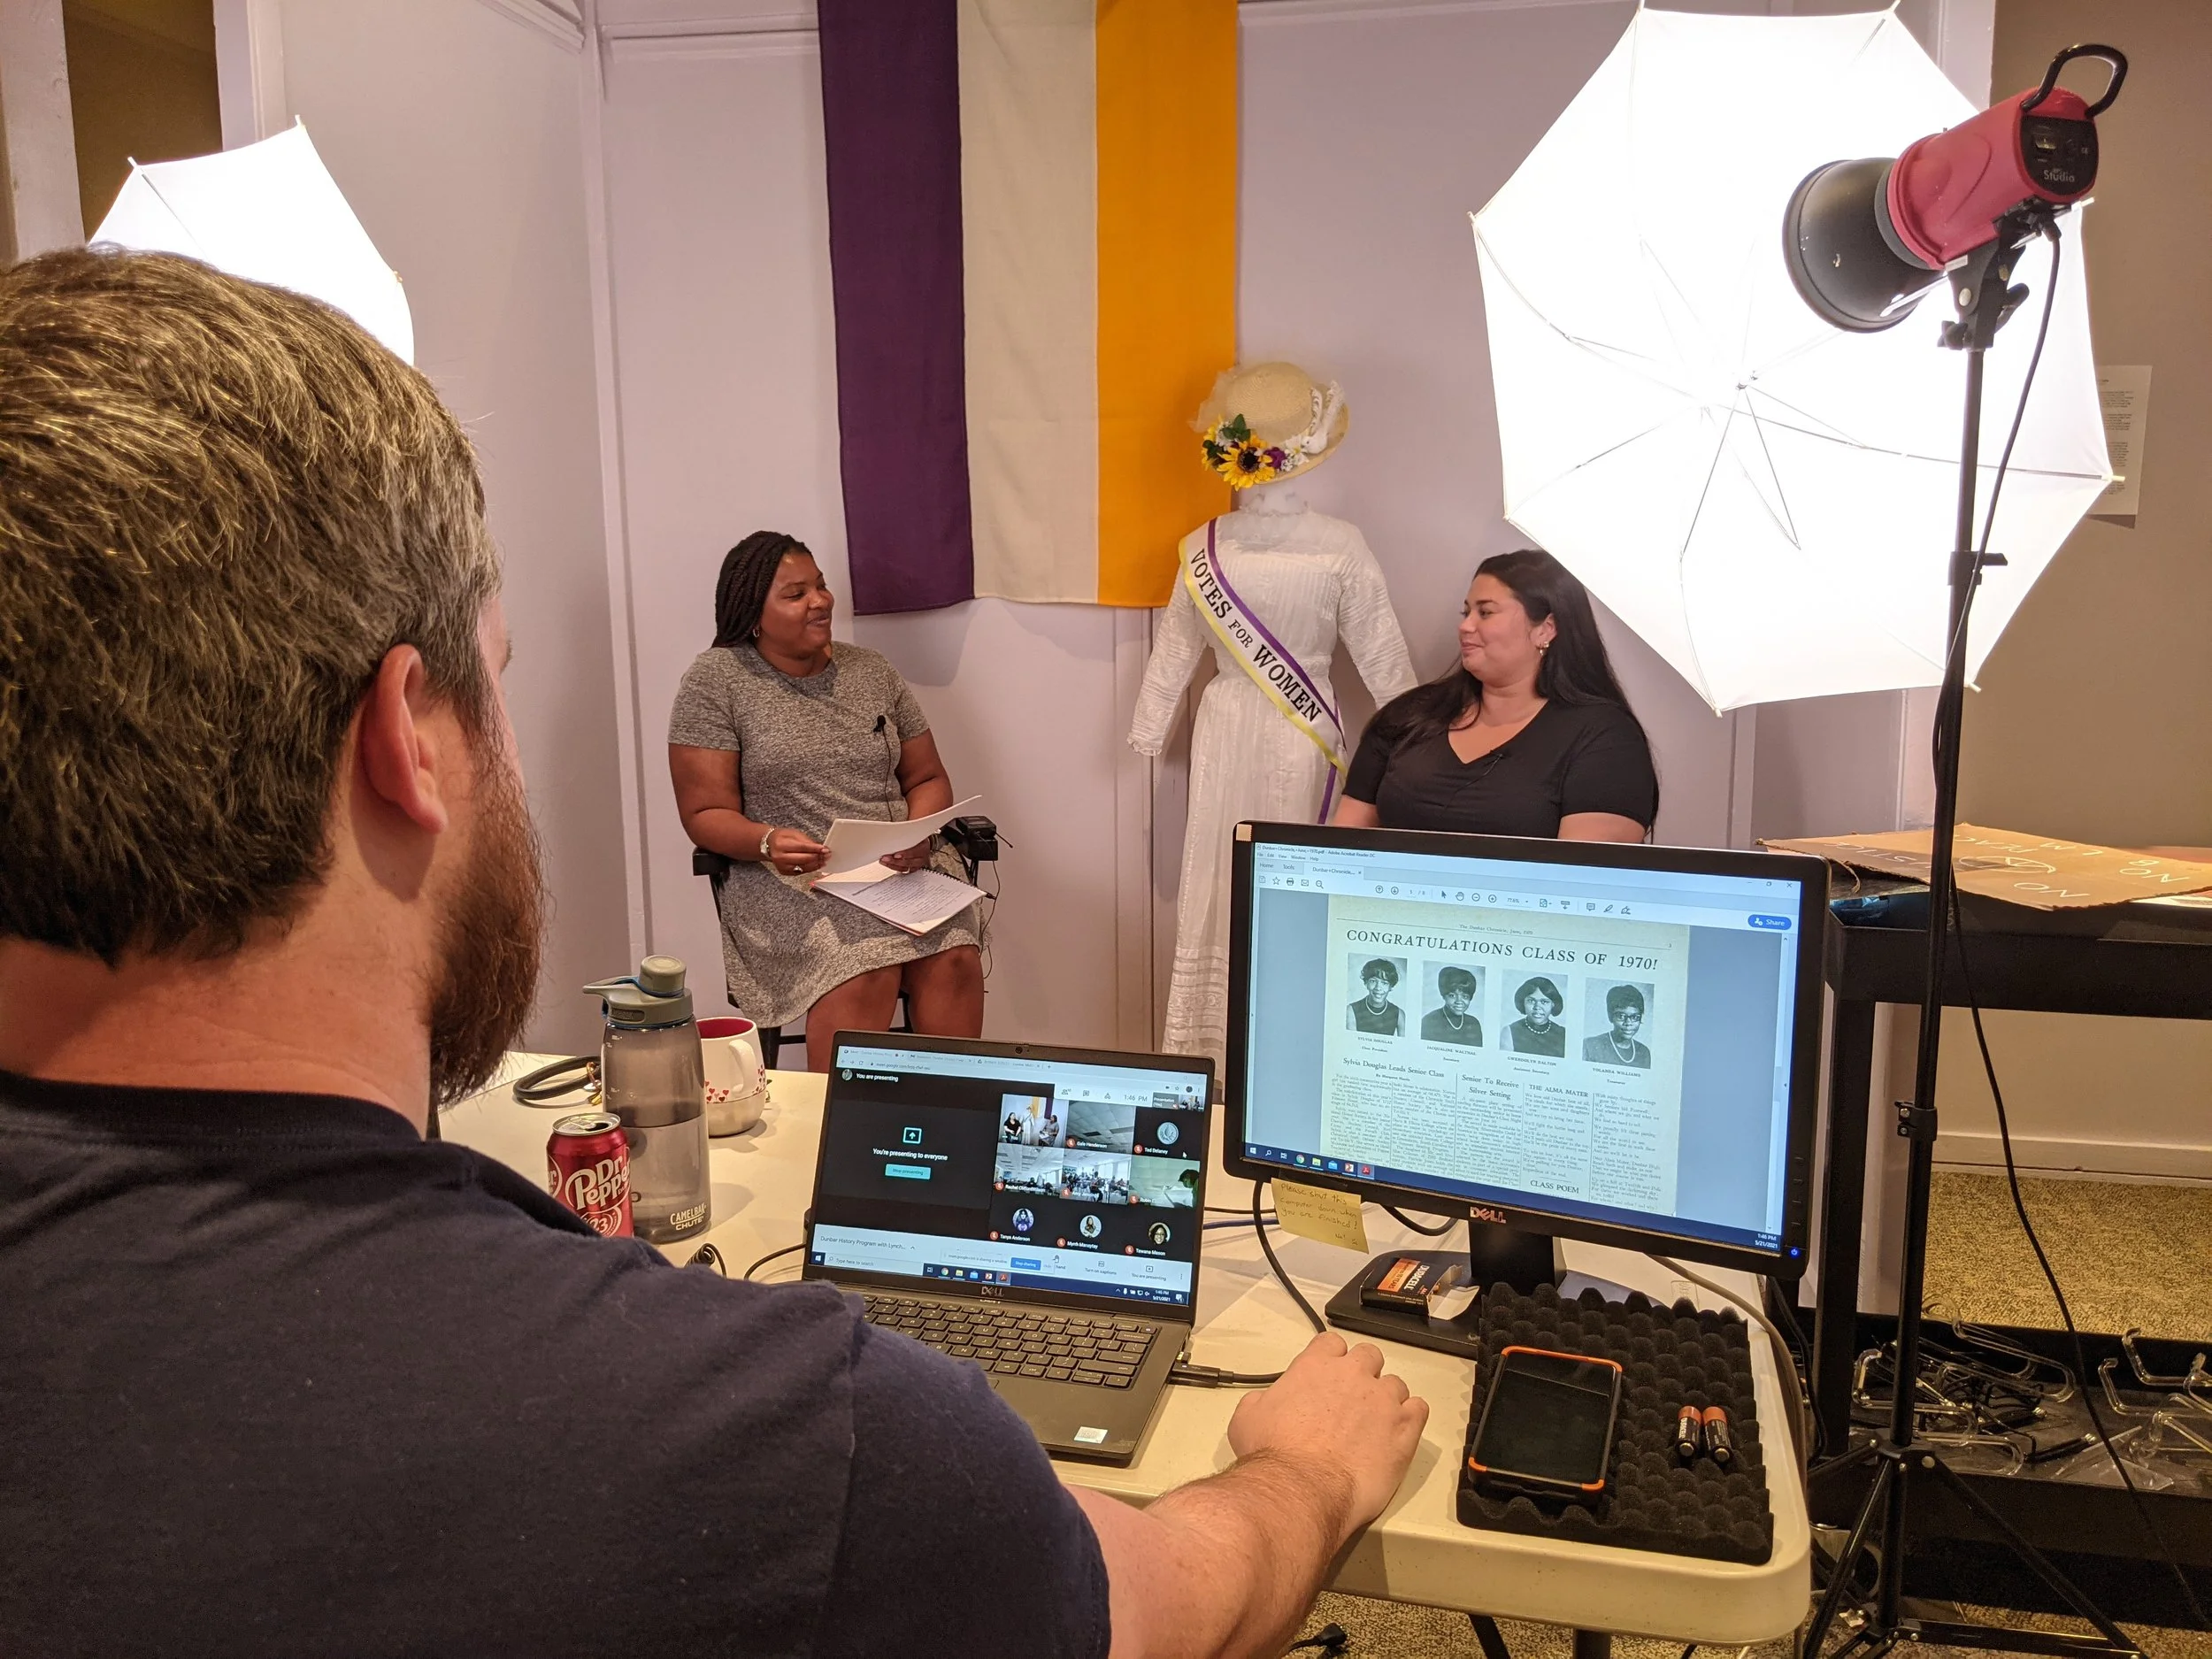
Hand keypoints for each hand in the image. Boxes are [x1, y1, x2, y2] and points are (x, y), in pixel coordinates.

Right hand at [760, 828, 828, 874]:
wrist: (769, 845)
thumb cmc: (782, 838)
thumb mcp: (794, 834)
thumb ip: (806, 841)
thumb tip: (819, 848)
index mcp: (781, 845)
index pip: (802, 847)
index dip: (815, 849)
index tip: (825, 849)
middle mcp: (780, 857)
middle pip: (804, 859)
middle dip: (817, 857)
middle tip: (827, 854)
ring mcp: (782, 866)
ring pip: (804, 867)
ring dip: (816, 864)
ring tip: (824, 860)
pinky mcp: (784, 872)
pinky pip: (801, 871)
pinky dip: (810, 868)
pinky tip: (816, 864)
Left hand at [879, 836, 934, 873]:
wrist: (923, 844)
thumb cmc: (918, 838)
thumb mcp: (916, 833)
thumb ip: (907, 834)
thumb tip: (895, 832)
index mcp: (924, 847)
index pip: (915, 852)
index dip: (906, 854)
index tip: (896, 854)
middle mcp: (921, 857)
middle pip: (909, 862)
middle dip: (896, 861)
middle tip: (886, 858)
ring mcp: (917, 864)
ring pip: (905, 867)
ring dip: (892, 865)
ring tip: (884, 861)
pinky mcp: (912, 869)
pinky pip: (902, 870)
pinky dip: (893, 867)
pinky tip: (887, 863)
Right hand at [1226, 1332, 1427, 1538]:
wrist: (1300, 1488)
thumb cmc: (1271, 1453)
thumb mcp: (1246, 1417)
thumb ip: (1262, 1399)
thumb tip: (1266, 1402)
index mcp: (1316, 1365)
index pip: (1331, 1342)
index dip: (1330, 1360)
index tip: (1326, 1379)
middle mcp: (1354, 1374)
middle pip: (1369, 1356)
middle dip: (1362, 1374)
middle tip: (1351, 1402)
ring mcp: (1383, 1401)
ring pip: (1396, 1385)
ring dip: (1386, 1400)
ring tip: (1374, 1426)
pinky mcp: (1405, 1431)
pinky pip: (1419, 1409)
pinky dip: (1410, 1418)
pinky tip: (1398, 1433)